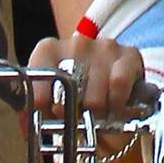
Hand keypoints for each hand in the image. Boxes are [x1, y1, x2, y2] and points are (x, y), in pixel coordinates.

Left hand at [29, 32, 143, 118]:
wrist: (108, 91)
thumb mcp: (50, 101)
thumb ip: (39, 107)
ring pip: (95, 97)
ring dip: (98, 114)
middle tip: (79, 116)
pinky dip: (117, 104)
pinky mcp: (129, 55)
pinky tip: (115, 108)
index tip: (52, 116)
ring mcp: (104, 46)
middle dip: (74, 113)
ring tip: (98, 113)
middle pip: (69, 93)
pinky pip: (119, 86)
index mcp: (48, 50)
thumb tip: (34, 119)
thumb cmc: (75, 97)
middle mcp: (76, 42)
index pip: (38, 83)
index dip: (44, 107)